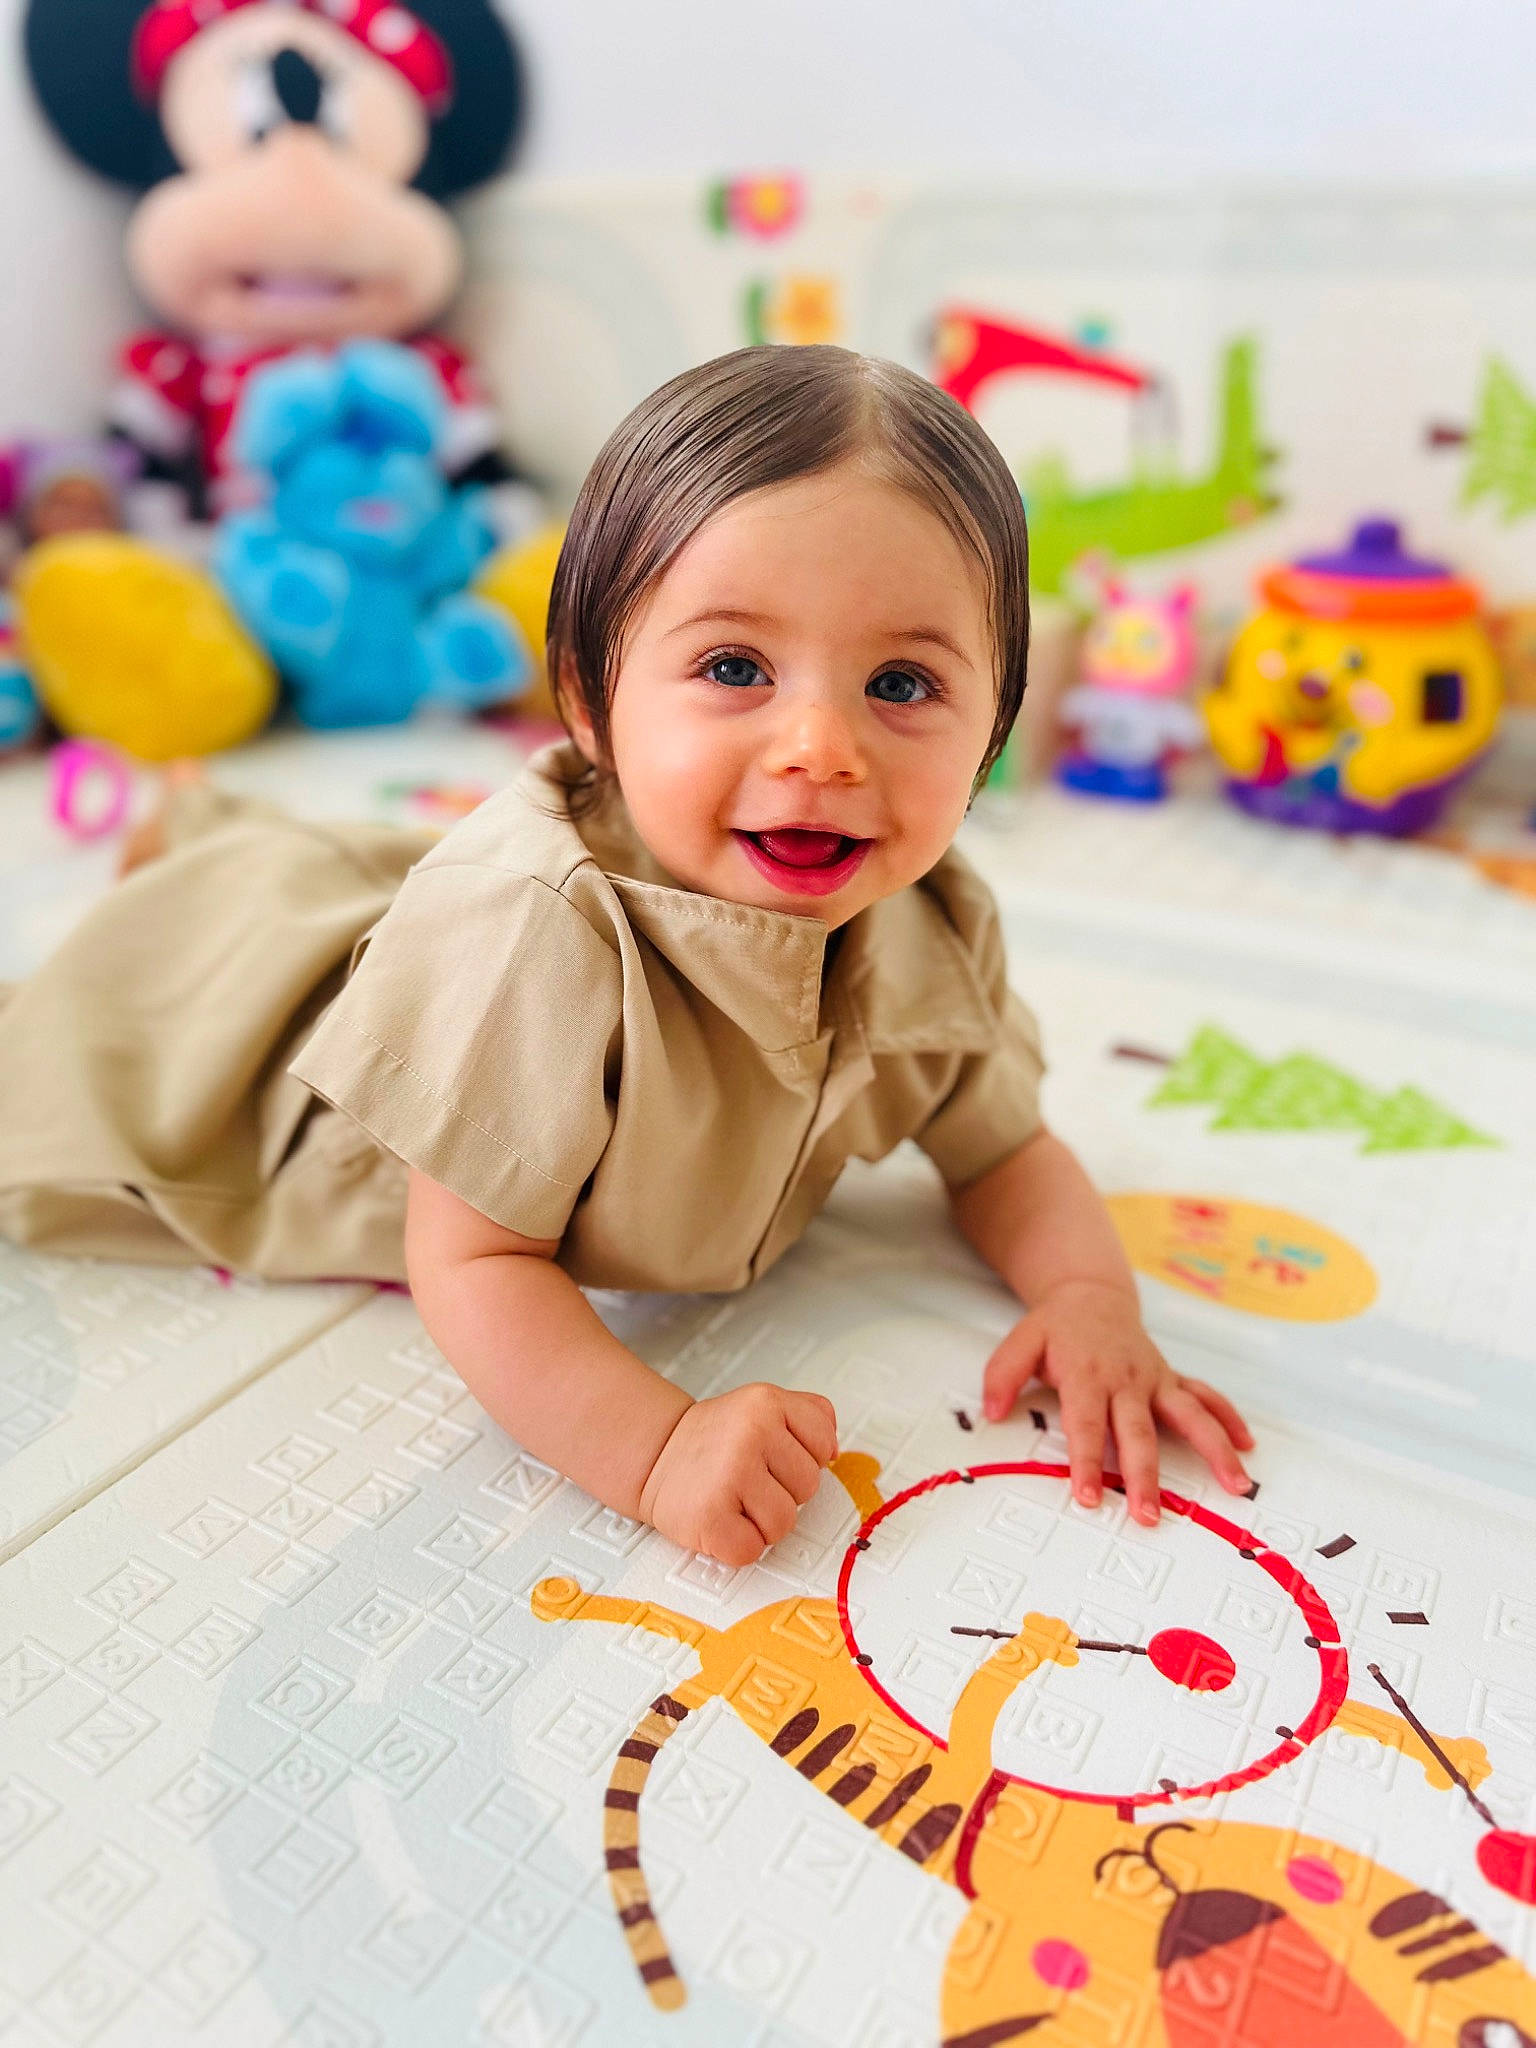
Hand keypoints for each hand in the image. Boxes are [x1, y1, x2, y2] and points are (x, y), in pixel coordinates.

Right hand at [638, 1383, 838, 1566]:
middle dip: (781, 1492)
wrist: (653, 1456)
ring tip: (733, 1500)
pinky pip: (752, 1550)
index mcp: (766, 1402)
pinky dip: (737, 1545)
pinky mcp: (710, 1516)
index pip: (824, 1445)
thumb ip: (808, 1414)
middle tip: (746, 1480)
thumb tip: (834, 1450)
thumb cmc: (712, 1440)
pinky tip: (720, 1520)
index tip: (774, 1457)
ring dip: (761, 1523)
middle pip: (808, 1488)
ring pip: (784, 1523)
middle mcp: (751, 1433)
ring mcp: (730, 1474)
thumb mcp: (761, 1405)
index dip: (803, 1458)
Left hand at [980, 1279, 1252, 1526]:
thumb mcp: (1020, 1341)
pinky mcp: (1172, 1379)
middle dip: (1144, 1476)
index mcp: (1087, 1375)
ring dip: (1213, 1449)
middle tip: (1149, 1515)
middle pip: (1138, 1433)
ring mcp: (1155, 1379)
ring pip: (1189, 1415)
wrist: (1092, 1295)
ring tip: (1235, 1483)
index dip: (1085, 1462)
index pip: (1086, 1425)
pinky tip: (1247, 1446)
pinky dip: (1228, 1419)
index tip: (1088, 1497)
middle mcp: (1127, 1380)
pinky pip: (1206, 1397)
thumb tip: (990, 1410)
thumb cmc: (1056, 1327)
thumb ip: (1003, 1375)